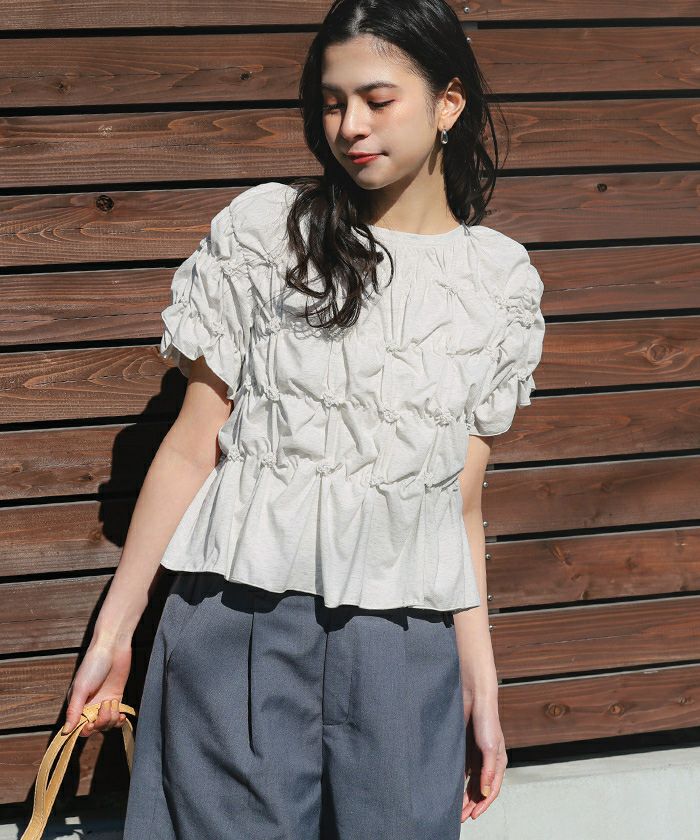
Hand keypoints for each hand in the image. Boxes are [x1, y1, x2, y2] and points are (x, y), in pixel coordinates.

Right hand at [62, 638, 131, 736]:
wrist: (113, 648)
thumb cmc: (93, 664)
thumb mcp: (81, 688)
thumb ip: (74, 710)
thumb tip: (65, 732)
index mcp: (77, 704)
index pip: (78, 727)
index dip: (86, 730)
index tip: (91, 723)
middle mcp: (90, 706)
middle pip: (95, 728)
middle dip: (102, 722)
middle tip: (105, 705)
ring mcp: (104, 703)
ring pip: (107, 724)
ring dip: (112, 717)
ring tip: (111, 701)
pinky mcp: (116, 698)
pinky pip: (117, 718)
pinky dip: (120, 719)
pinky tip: (122, 714)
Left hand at [461, 690, 507, 821]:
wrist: (474, 697)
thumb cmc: (486, 719)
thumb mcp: (490, 748)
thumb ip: (488, 771)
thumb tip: (484, 793)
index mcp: (499, 763)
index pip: (491, 790)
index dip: (483, 805)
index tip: (473, 816)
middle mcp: (488, 762)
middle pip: (481, 789)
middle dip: (472, 804)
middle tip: (461, 817)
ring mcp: (477, 756)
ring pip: (472, 782)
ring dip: (466, 796)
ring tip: (456, 809)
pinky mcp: (466, 749)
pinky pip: (463, 771)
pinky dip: (459, 782)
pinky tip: (452, 790)